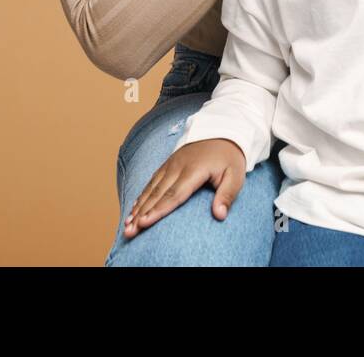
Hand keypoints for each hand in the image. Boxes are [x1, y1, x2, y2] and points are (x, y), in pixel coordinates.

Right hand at [122, 138, 246, 237]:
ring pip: (151, 188)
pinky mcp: (168, 163)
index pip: (174, 194)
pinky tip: (134, 208)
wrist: (224, 130)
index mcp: (194, 170)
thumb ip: (227, 195)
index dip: (158, 210)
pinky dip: (141, 196)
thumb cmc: (230, 158)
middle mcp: (178, 167)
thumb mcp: (236, 175)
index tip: (144, 223)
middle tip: (129, 232)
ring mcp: (171, 164)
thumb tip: (220, 216)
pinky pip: (152, 181)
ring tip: (127, 225)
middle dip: (141, 214)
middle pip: (157, 194)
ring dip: (138, 207)